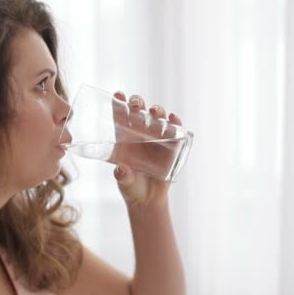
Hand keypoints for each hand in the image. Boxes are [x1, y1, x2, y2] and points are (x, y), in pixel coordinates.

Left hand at [109, 91, 182, 207]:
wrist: (148, 200)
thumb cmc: (130, 187)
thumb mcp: (124, 182)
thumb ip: (122, 176)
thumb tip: (121, 170)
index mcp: (124, 138)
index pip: (120, 116)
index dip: (118, 103)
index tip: (117, 94)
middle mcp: (140, 134)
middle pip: (139, 111)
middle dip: (138, 102)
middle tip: (135, 104)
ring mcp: (157, 138)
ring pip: (157, 117)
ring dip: (157, 110)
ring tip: (154, 112)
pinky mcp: (172, 146)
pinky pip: (175, 130)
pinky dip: (175, 122)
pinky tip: (174, 119)